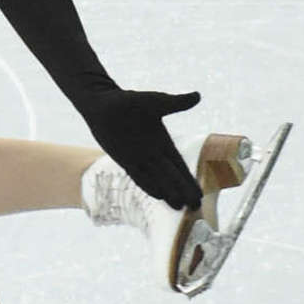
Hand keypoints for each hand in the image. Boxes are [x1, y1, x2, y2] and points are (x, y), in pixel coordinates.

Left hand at [81, 87, 202, 208]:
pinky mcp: (124, 160)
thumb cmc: (129, 101)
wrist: (103, 104)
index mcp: (163, 141)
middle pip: (171, 176)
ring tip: (180, 207)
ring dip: (168, 192)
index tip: (200, 192)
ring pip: (157, 179)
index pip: (179, 165)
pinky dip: (149, 186)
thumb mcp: (156, 102)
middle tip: (196, 206)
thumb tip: (198, 96)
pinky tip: (159, 196)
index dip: (189, 179)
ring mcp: (138, 158)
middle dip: (183, 190)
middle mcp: (153, 153)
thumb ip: (176, 103)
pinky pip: (138, 176)